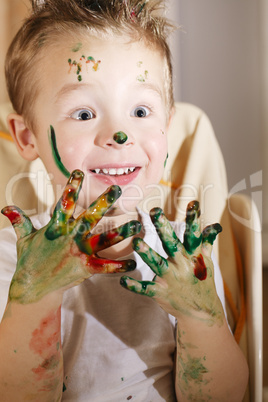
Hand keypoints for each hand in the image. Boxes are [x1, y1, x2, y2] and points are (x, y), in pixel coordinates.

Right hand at [2, 170, 140, 303]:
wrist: (32, 288)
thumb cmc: (29, 261)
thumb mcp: (24, 238)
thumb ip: (20, 220)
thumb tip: (5, 207)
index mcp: (56, 227)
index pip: (64, 202)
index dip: (71, 187)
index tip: (79, 172)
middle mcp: (70, 237)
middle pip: (89, 216)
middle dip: (104, 202)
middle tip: (117, 189)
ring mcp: (79, 252)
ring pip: (103, 239)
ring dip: (121, 232)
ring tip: (138, 224)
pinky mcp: (85, 268)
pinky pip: (105, 266)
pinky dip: (118, 266)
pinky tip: (132, 263)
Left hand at [120, 201, 223, 325]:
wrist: (202, 314)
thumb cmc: (202, 282)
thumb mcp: (207, 263)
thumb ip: (205, 243)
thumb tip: (213, 226)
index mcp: (193, 256)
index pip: (194, 234)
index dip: (194, 219)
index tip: (193, 203)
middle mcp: (182, 265)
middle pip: (172, 243)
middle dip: (164, 228)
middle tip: (155, 211)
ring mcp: (172, 279)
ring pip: (158, 264)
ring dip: (148, 254)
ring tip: (136, 243)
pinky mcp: (161, 293)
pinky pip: (146, 289)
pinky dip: (134, 286)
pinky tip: (122, 280)